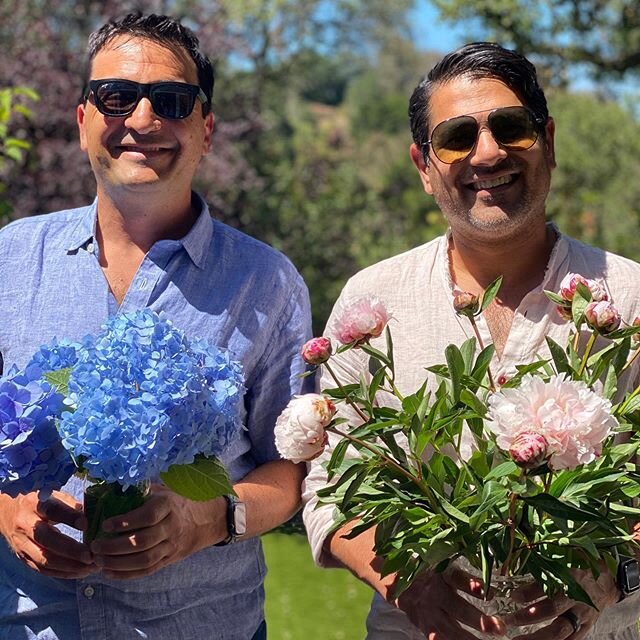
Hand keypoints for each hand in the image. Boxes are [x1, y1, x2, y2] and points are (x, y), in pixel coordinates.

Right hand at [0, 491, 96, 578]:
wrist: (8, 513)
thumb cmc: (39, 503)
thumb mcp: (53, 495)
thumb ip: (71, 504)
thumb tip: (91, 515)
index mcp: (35, 504)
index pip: (52, 510)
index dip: (69, 517)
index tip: (86, 524)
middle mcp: (26, 525)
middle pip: (47, 539)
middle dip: (71, 550)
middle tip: (91, 555)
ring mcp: (22, 544)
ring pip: (44, 559)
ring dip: (69, 566)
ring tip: (90, 566)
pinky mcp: (23, 558)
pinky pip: (43, 570)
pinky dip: (63, 573)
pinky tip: (80, 572)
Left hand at [90, 483, 225, 578]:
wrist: (204, 520)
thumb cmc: (175, 502)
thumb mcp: (162, 491)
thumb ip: (140, 491)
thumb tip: (106, 490)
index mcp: (168, 506)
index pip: (147, 516)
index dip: (125, 522)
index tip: (105, 524)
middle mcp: (171, 527)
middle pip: (143, 541)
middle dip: (115, 547)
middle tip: (95, 546)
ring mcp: (171, 545)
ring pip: (144, 559)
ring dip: (118, 563)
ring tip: (98, 561)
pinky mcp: (169, 559)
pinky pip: (147, 570)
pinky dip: (126, 574)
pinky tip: (109, 572)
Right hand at [394, 565, 505, 638]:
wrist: (395, 579)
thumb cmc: (426, 565)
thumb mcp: (439, 556)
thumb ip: (459, 556)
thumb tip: (483, 543)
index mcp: (440, 573)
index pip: (457, 579)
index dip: (472, 585)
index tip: (491, 593)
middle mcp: (434, 593)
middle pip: (458, 608)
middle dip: (479, 620)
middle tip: (499, 627)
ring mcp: (428, 612)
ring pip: (451, 629)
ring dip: (469, 638)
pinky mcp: (423, 626)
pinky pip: (437, 639)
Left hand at [506, 566, 618, 638]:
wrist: (609, 577)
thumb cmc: (581, 562)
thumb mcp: (563, 556)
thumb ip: (542, 562)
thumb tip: (513, 565)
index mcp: (569, 575)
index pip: (546, 585)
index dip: (528, 592)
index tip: (513, 596)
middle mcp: (575, 596)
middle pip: (551, 609)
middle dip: (528, 616)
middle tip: (509, 619)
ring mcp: (582, 613)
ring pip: (560, 630)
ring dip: (537, 636)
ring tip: (518, 639)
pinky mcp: (587, 625)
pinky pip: (572, 639)